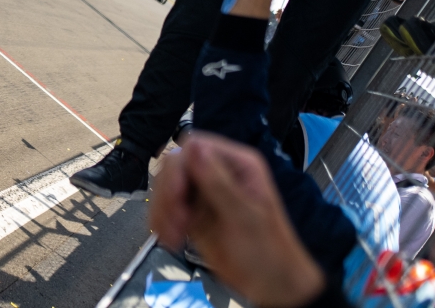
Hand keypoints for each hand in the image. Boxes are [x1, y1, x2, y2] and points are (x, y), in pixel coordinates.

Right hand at [150, 134, 325, 307]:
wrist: (272, 287)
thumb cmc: (269, 253)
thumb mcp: (245, 217)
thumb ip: (218, 181)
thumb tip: (195, 147)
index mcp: (237, 165)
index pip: (196, 146)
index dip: (180, 167)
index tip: (177, 193)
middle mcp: (219, 174)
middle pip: (176, 166)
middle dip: (169, 193)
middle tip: (176, 220)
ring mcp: (204, 193)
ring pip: (167, 187)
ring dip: (163, 210)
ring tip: (173, 235)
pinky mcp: (193, 213)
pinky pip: (167, 208)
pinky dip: (162, 221)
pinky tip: (171, 238)